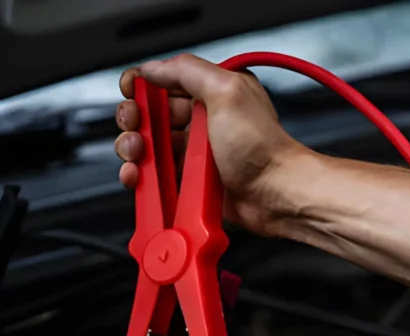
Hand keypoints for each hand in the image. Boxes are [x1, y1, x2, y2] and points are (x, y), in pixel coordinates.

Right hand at [114, 54, 307, 232]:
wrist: (277, 194)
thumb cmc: (263, 147)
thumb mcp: (227, 92)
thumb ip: (188, 71)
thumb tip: (153, 67)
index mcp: (212, 94)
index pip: (164, 82)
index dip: (142, 87)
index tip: (132, 94)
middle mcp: (203, 122)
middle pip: (150, 116)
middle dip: (134, 119)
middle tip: (136, 128)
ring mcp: (195, 154)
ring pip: (148, 148)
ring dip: (133, 149)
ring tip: (138, 154)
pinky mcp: (191, 182)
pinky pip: (157, 177)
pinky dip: (142, 177)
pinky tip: (139, 177)